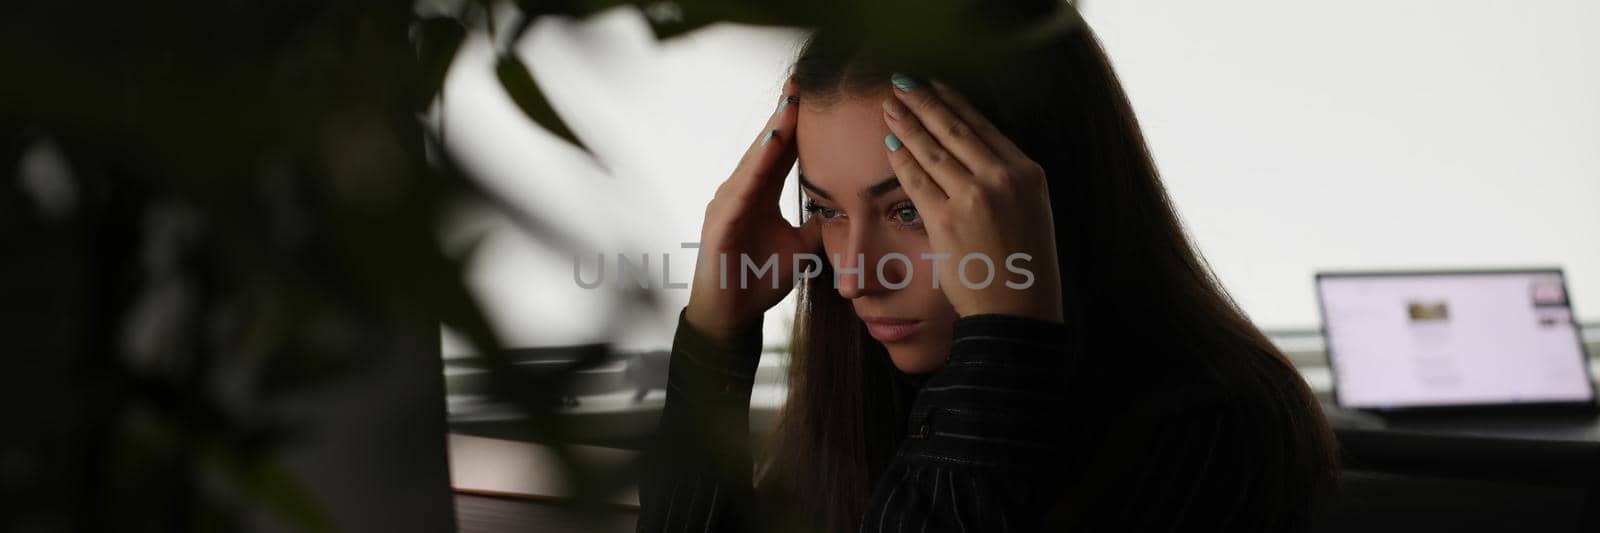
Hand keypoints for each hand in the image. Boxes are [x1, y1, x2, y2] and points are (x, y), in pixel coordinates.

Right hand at [685, 79, 821, 343]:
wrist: (731, 316)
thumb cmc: (756, 279)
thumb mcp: (801, 248)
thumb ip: (817, 225)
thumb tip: (845, 207)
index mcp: (760, 193)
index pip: (781, 151)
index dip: (796, 123)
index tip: (812, 93)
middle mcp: (741, 190)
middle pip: (766, 146)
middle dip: (783, 114)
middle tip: (800, 81)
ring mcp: (727, 203)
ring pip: (754, 161)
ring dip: (773, 133)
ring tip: (791, 105)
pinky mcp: (720, 222)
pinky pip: (741, 189)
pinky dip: (756, 167)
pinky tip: (771, 147)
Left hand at [880, 75, 1063, 322]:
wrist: (1019, 310)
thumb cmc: (1024, 265)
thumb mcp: (1030, 211)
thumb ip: (1006, 180)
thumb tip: (972, 156)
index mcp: (1027, 172)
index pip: (983, 126)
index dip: (954, 102)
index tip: (935, 86)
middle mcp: (1002, 178)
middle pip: (954, 129)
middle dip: (924, 102)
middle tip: (902, 84)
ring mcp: (973, 197)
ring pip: (932, 149)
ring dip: (906, 123)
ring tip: (889, 105)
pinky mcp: (946, 219)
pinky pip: (916, 180)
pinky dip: (901, 158)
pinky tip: (889, 143)